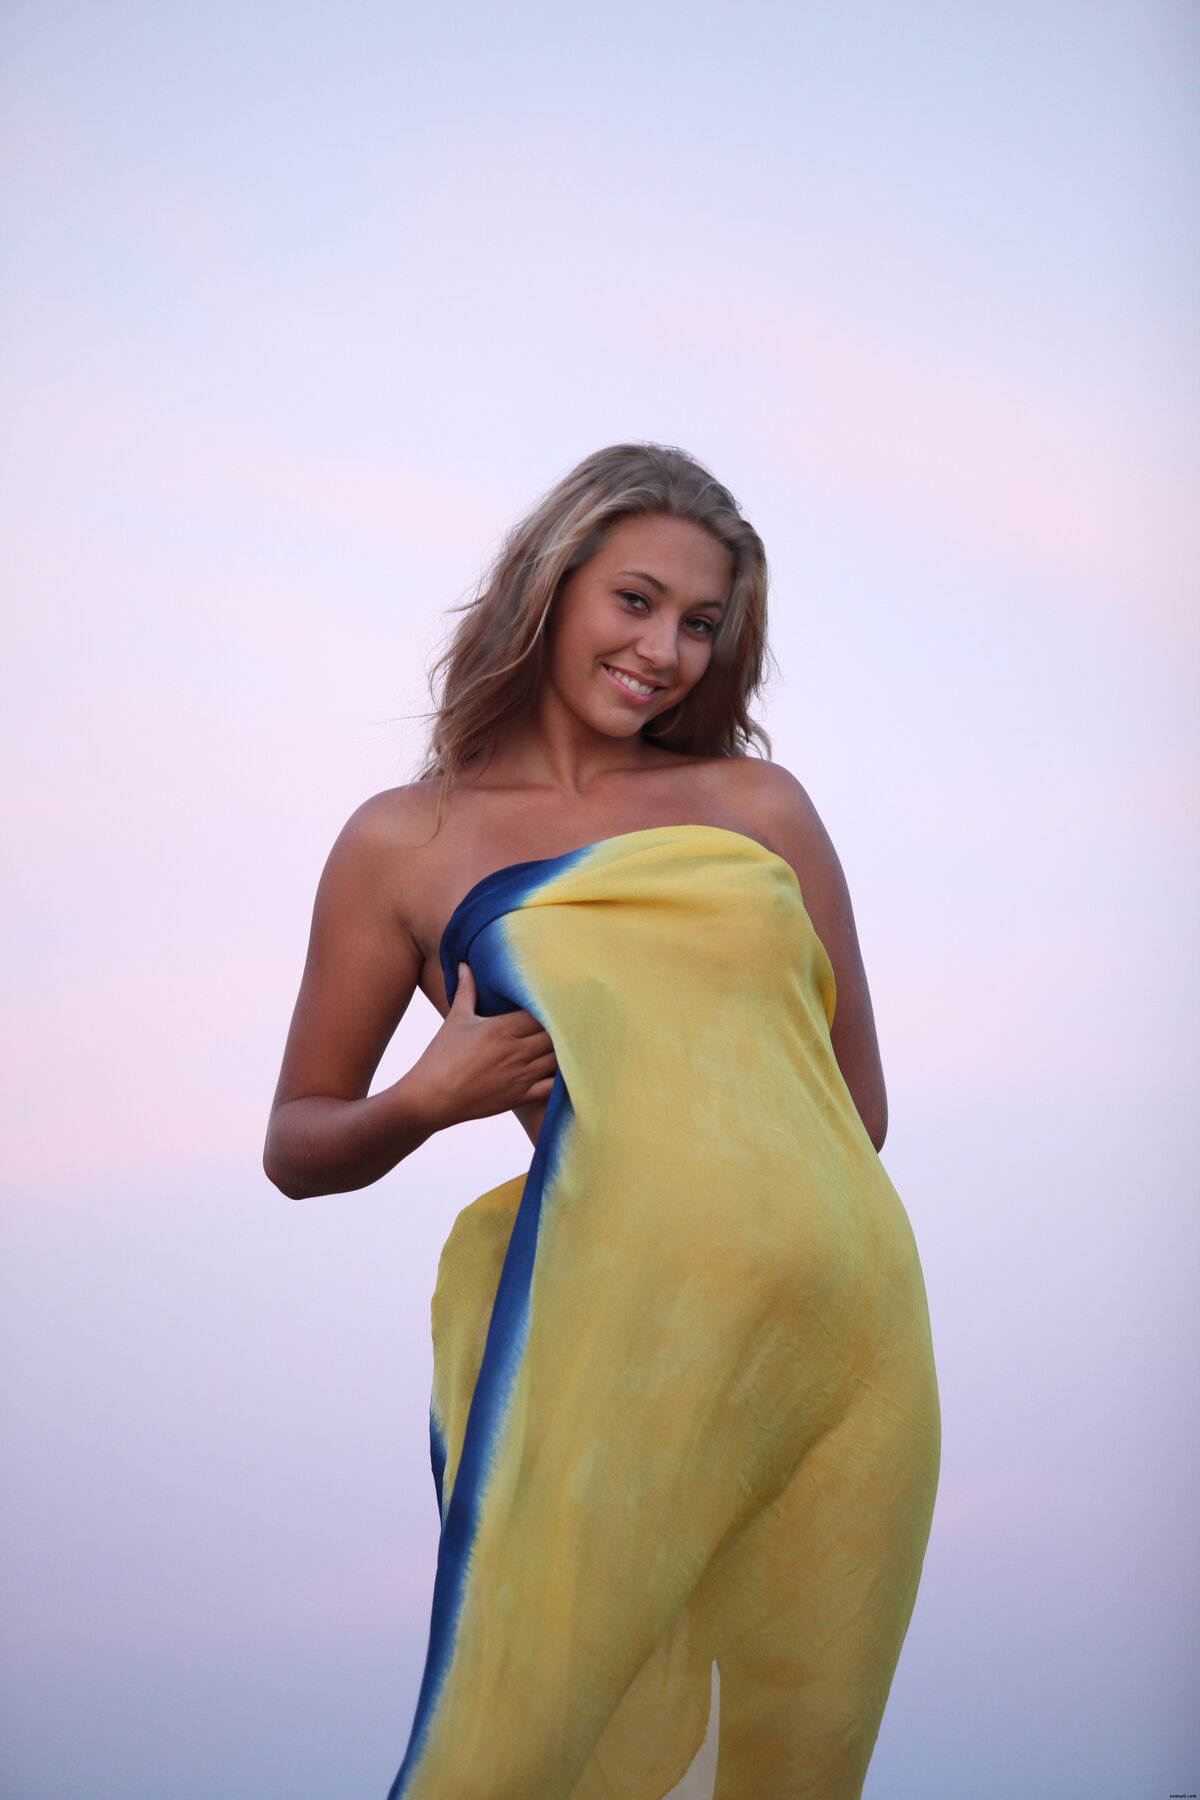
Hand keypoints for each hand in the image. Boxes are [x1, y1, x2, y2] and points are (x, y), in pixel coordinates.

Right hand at [406, 964, 557, 1129]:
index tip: (560, 1002)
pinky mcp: (520, 1097)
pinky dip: (564, 1079)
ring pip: (559, 1060)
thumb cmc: (441, 1056)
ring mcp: (520, 1076)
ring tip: (573, 1042)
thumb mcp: (456, 1019)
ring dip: (568, 1051)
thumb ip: (467, 990)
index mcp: (502, 1029)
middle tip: (574, 1020)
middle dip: (566, 1028)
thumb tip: (465, 964)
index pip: (542, 1013)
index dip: (554, 1007)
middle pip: (556, 1036)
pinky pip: (553, 1088)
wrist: (430, 1098)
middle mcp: (515, 1052)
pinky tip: (567, 1071)